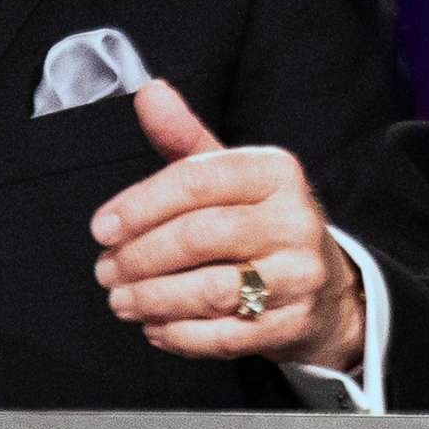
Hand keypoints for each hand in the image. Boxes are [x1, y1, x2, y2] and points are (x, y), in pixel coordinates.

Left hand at [88, 79, 364, 370]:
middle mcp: (294, 220)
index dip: (139, 206)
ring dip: (153, 298)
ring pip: (211, 289)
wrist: (327, 290)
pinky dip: (180, 334)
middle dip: (140, 256)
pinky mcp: (293, 324)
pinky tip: (154, 327)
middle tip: (105, 269)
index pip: (196, 180)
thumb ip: (185, 138)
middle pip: (199, 236)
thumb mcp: (231, 174)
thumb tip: (148, 92)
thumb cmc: (262, 223)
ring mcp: (298, 276)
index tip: (101, 228)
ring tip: (120, 300)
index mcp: (275, 172)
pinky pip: (226, 336)